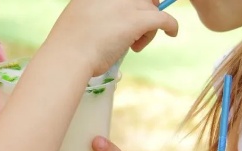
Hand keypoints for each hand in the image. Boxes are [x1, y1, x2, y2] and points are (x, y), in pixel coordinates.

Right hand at [49, 0, 178, 75]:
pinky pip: (164, 18)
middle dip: (144, 11)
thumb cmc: (71, 43)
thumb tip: (114, 18)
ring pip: (152, 9)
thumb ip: (98, 10)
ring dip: (148, 27)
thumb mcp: (81, 15)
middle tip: (136, 31)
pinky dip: (171, 26)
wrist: (70, 54)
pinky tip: (172, 33)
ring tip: (134, 45)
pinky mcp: (139, 19)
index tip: (133, 14)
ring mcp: (127, 3)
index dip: (135, 4)